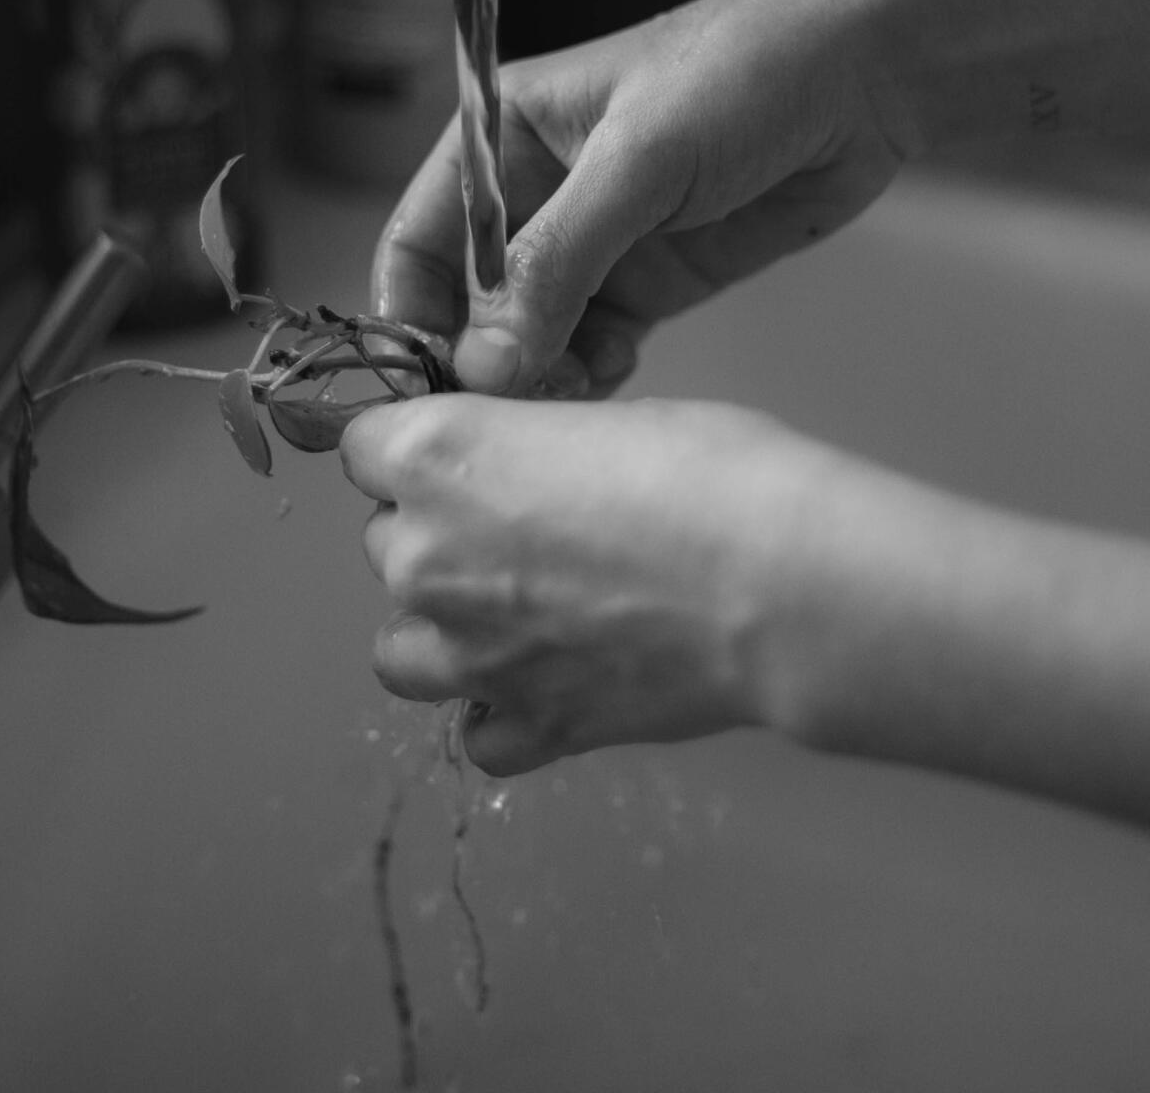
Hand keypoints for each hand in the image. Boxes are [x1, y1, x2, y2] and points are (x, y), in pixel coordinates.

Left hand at [340, 392, 846, 773]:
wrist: (783, 587)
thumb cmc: (716, 471)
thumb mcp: (617, 417)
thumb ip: (540, 451)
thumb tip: (536, 477)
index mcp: (439, 458)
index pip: (366, 447)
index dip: (423, 447)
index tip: (478, 454)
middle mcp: (424, 558)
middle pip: (387, 543)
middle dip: (444, 534)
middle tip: (538, 529)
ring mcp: (467, 657)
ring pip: (400, 651)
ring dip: (444, 632)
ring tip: (521, 616)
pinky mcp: (529, 728)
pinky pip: (478, 732)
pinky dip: (504, 713)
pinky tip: (555, 683)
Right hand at [372, 0, 915, 396]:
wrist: (868, 76)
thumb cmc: (743, 75)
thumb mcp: (639, 159)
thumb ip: (556, 261)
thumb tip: (484, 361)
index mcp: (502, 136)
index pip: (420, 239)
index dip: (408, 315)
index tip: (420, 389)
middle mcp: (536, 195)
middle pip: (468, 302)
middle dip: (475, 361)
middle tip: (499, 419)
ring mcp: (598, 245)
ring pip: (531, 336)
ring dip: (534, 379)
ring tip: (560, 405)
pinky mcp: (654, 282)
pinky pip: (595, 348)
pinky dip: (589, 378)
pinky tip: (606, 389)